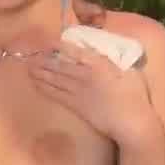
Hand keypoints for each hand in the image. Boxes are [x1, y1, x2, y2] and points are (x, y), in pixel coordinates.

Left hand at [27, 41, 158, 148]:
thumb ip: (113, 61)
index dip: (60, 46)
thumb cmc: (135, 96)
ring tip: (28, 66)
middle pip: (60, 65)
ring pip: (55, 79)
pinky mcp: (76, 107)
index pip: (75, 52)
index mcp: (99, 65)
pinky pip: (57, 95)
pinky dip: (45, 88)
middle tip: (30, 54)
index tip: (48, 41)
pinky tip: (36, 84)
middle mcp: (85, 76)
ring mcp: (78, 92)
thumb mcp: (129, 70)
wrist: (131, 122)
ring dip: (40, 72)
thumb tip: (103, 53)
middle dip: (44, 59)